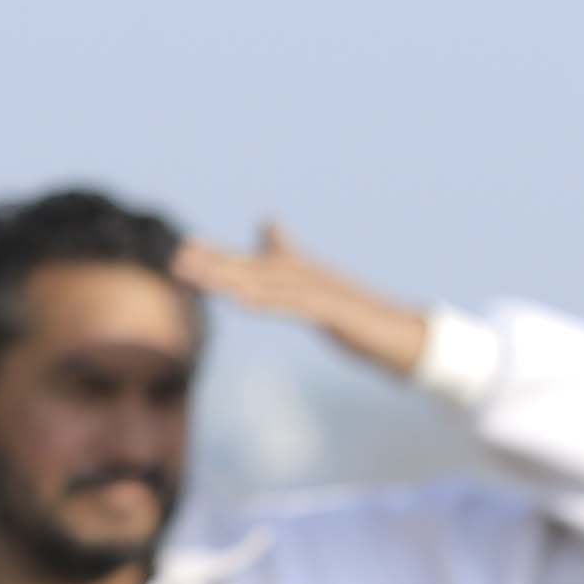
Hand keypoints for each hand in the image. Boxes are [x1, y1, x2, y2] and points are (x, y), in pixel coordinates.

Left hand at [172, 220, 436, 383]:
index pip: (253, 265)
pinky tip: (243, 301)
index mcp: (301, 277)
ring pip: (270, 284)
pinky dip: (269, 302)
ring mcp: (322, 293)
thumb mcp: (319, 302)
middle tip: (178, 256)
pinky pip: (297, 305)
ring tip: (201, 278)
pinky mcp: (336, 313)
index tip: (184, 247)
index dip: (220, 256)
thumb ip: (296, 285)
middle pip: (255, 269)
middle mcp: (309, 278)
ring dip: (234, 280)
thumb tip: (283, 269)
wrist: (404, 336)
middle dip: (217, 263)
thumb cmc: (359, 320)